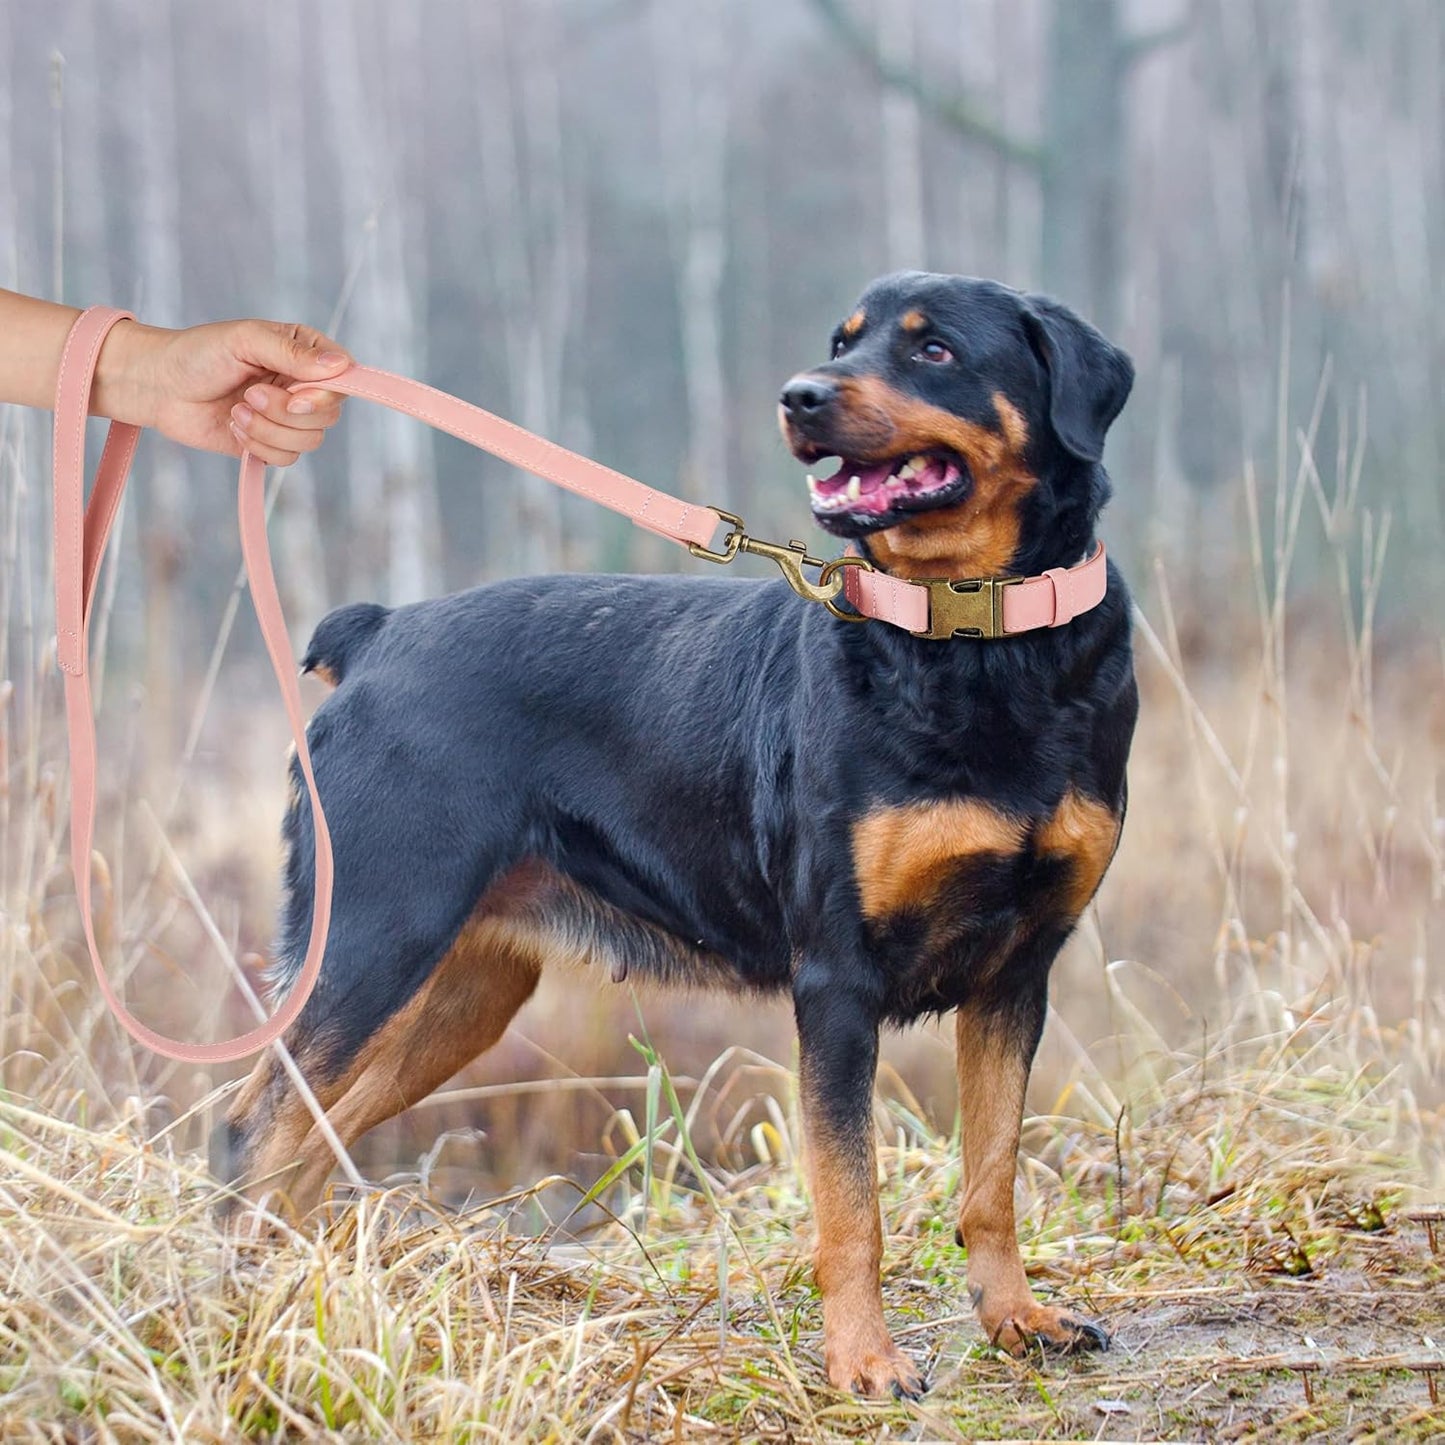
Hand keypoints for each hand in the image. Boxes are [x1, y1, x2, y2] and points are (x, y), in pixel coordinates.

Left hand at [94, 317, 351, 466]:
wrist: (158, 387)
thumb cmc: (197, 353)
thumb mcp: (245, 340)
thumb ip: (292, 352)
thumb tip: (341, 365)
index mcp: (303, 354)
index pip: (343, 379)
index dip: (325, 396)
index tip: (295, 397)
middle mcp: (302, 386)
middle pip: (328, 415)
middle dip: (286, 413)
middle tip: (249, 395)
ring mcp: (287, 417)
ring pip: (309, 441)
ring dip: (267, 429)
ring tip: (236, 410)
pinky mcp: (271, 443)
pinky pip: (287, 458)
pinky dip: (259, 445)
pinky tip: (235, 426)